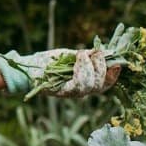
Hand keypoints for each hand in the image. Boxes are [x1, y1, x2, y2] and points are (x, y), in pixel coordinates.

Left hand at [0, 47, 120, 97]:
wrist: (28, 66)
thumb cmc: (49, 61)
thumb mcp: (72, 56)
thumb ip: (88, 56)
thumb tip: (106, 52)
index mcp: (85, 83)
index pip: (105, 84)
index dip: (113, 75)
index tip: (118, 63)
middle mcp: (80, 92)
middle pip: (100, 86)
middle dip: (102, 68)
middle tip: (95, 52)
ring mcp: (71, 93)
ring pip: (90, 86)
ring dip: (90, 66)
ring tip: (82, 53)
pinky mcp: (61, 92)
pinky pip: (78, 84)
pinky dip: (81, 68)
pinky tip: (77, 57)